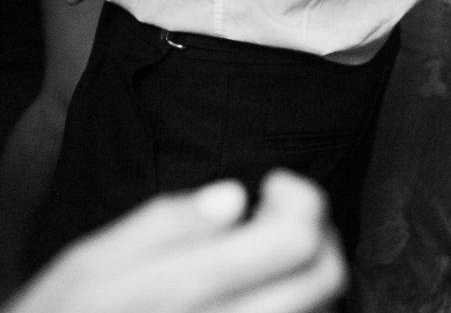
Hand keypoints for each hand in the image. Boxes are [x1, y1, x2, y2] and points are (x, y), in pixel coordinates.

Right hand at [7, 172, 343, 312]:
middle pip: (325, 277)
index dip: (302, 198)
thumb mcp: (90, 262)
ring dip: (307, 272)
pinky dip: (295, 304)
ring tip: (265, 253)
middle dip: (318, 233)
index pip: (295, 240)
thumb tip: (234, 197)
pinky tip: (257, 289)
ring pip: (317, 309)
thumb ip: (165, 224)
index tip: (274, 185)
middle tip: (281, 215)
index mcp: (184, 292)